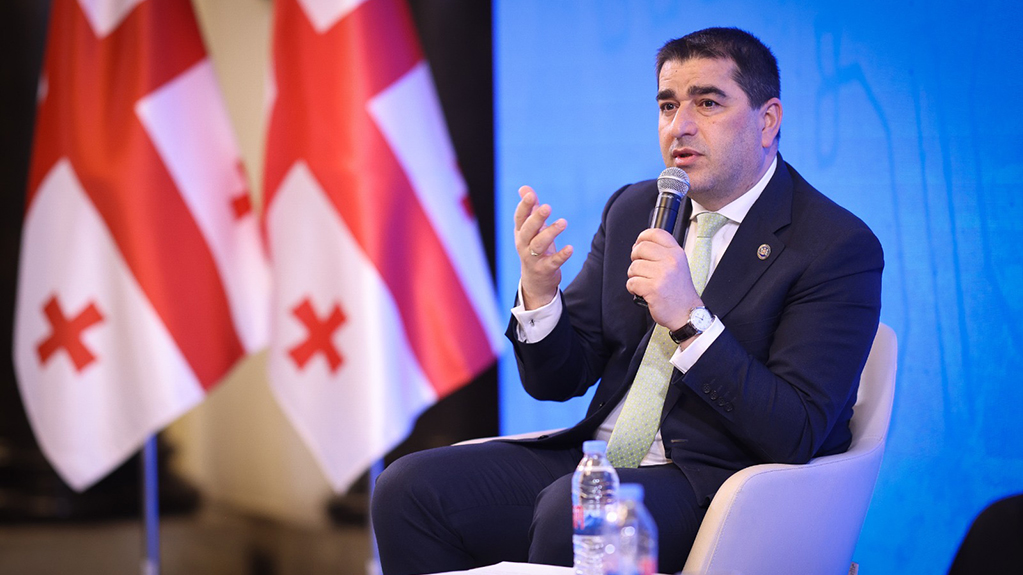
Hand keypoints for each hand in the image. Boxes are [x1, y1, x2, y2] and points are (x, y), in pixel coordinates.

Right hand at [513, 185, 572, 308]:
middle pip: (527, 231)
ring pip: (539, 245)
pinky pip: (553, 262)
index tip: (531, 195)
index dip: (523, 207)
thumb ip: (530, 209)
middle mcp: (523, 245)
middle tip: (547, 207)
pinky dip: (561, 256)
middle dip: (536, 219)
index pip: (519, 218)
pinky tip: (570, 248)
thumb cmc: (534, 249)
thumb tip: (524, 188)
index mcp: (521, 233)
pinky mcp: (544, 270)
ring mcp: (532, 259)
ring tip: (563, 222)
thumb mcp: (532, 230)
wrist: (535, 281)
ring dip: (550, 233)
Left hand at [626, 228, 701, 329]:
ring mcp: (662, 275)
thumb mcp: (678, 266)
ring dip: (634, 276)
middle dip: (635, 259)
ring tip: (645, 282)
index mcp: (677, 253)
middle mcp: (670, 261)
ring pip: (633, 267)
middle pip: (640, 248)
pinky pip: (632, 283)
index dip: (642, 237)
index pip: (656, 233)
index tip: (638, 244)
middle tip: (640, 269)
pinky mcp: (653, 289)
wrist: (687, 313)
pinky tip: (643, 292)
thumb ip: (662, 253)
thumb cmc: (679, 292)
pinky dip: (633, 288)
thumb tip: (639, 245)